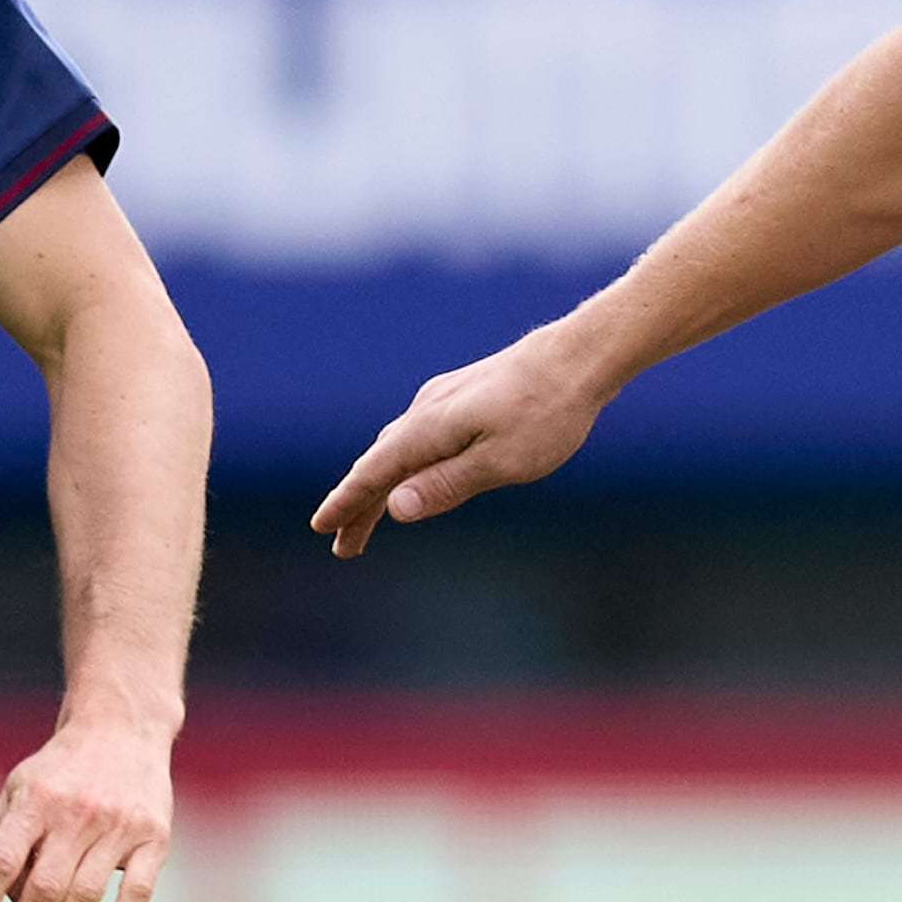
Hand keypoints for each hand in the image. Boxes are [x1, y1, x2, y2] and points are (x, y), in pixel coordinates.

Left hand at [0, 713, 172, 901]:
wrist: (123, 729)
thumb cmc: (62, 771)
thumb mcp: (20, 789)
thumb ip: (7, 840)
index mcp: (36, 802)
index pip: (1, 861)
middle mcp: (76, 814)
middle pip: (43, 888)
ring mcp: (118, 826)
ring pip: (86, 895)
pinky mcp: (154, 838)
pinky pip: (137, 889)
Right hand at [311, 329, 608, 555]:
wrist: (578, 357)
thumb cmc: (547, 413)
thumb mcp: (501, 462)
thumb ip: (446, 485)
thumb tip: (395, 508)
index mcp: (429, 429)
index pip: (374, 473)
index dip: (347, 504)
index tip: (322, 528)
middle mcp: (426, 410)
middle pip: (380, 463)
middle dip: (358, 505)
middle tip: (343, 545)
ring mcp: (442, 400)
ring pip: (397, 448)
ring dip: (380, 485)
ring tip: (369, 519)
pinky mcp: (460, 396)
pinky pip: (416, 436)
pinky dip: (402, 463)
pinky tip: (410, 473)